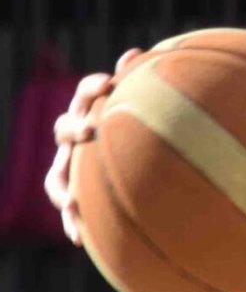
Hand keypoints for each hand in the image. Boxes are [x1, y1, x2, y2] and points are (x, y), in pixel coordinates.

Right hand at [45, 49, 145, 244]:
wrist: (137, 171)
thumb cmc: (143, 134)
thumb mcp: (142, 112)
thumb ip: (139, 85)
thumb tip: (136, 53)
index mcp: (92, 114)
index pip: (84, 94)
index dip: (91, 87)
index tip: (110, 83)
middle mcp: (77, 140)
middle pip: (63, 128)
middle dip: (73, 127)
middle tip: (90, 128)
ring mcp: (74, 168)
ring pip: (56, 176)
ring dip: (61, 187)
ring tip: (71, 202)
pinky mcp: (79, 196)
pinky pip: (70, 212)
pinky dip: (71, 223)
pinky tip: (79, 239)